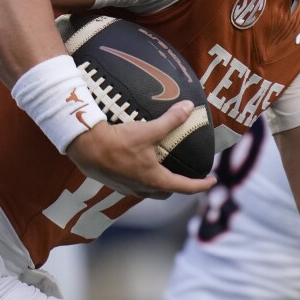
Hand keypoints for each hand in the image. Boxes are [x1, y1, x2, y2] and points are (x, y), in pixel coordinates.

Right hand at [65, 100, 216, 198]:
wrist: (86, 148)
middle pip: (166, 192)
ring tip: (161, 168)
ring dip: (158, 183)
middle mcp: (142, 188)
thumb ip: (171, 120)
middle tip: (185, 174)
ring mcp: (126, 188)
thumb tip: (189, 107)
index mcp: (155, 180)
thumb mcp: (149, 130)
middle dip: (178, 185)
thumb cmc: (119, 143)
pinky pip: (133, 185)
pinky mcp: (114, 182)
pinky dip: (141, 178)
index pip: (186, 187)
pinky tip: (137, 164)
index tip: (212, 180)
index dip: (202, 185)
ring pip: (149, 190)